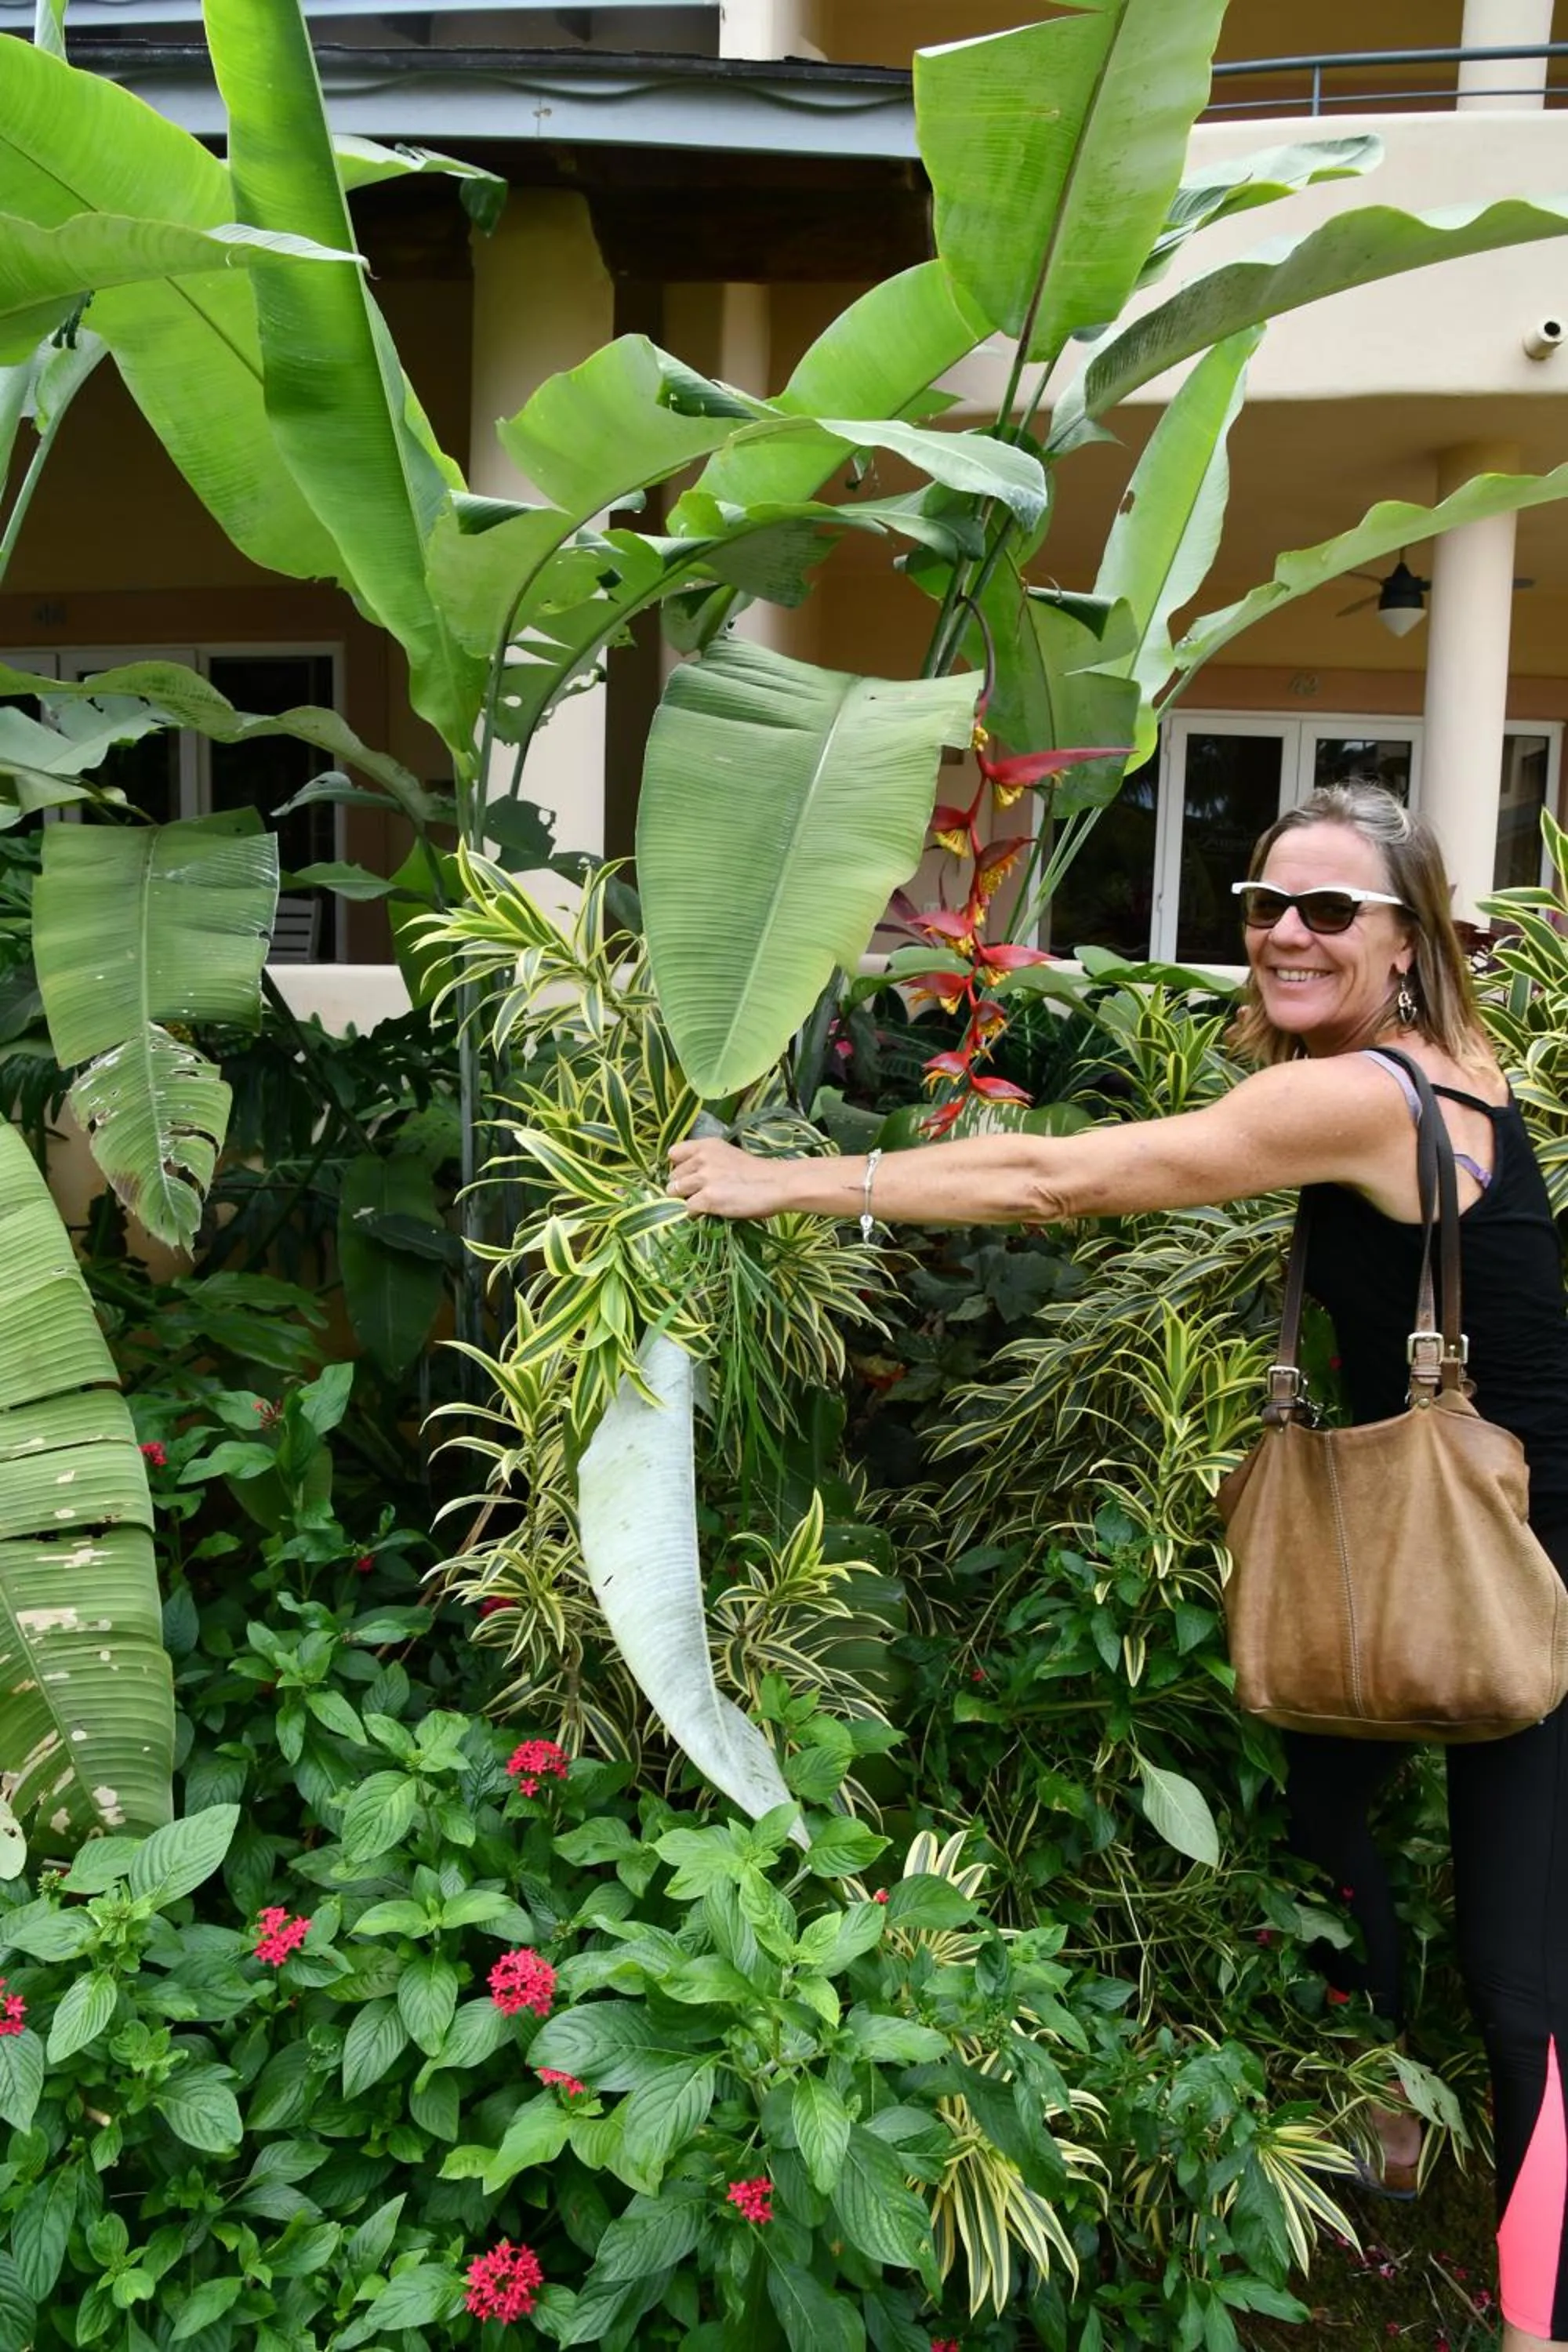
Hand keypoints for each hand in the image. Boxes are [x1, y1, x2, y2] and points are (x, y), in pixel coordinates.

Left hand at [668, 1137, 787, 1220]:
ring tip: (701, 1205)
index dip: (678, 1167)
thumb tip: (691, 1179)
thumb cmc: (760, 1173)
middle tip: (698, 1194)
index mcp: (707, 1145)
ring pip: (674, 1192)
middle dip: (681, 1187)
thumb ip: (709, 1162)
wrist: (778, 1184)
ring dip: (684, 1201)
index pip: (673, 1153)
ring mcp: (703, 1178)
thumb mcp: (729, 1157)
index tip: (689, 1176)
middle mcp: (702, 1158)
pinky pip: (686, 1209)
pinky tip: (706, 1213)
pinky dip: (693, 1214)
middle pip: (672, 1176)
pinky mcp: (707, 1198)